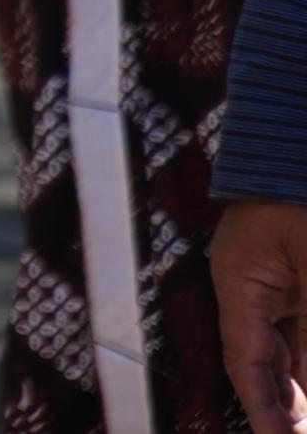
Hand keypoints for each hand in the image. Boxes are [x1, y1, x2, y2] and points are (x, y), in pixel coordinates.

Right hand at [222, 199, 306, 433]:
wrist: (303, 137)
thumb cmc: (304, 188)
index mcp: (241, 280)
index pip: (246, 361)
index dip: (262, 409)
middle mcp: (255, 284)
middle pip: (268, 361)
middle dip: (286, 404)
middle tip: (292, 433)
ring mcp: (281, 279)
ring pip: (291, 349)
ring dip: (302, 383)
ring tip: (302, 416)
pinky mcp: (301, 272)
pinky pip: (301, 330)